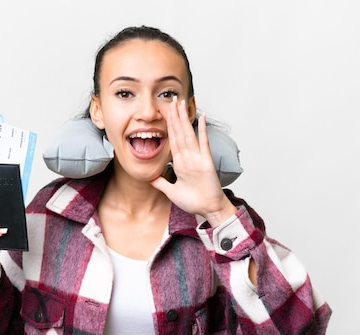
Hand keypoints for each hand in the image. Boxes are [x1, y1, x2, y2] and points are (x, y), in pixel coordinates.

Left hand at [151, 97, 236, 227]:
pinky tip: (202, 117)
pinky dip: (203, 130)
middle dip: (175, 116)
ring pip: (188, 134)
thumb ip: (161, 183)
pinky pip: (204, 143)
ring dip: (184, 118)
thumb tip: (150, 178)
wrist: (208, 209)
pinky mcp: (206, 161)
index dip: (169, 126)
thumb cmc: (194, 201)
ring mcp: (197, 158)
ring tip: (181, 103)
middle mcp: (188, 157)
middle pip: (180, 132)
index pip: (173, 140)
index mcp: (180, 162)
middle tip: (172, 99)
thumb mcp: (171, 191)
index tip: (166, 113)